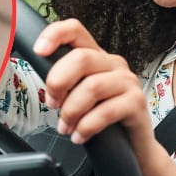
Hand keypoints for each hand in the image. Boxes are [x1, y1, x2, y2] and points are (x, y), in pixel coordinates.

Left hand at [33, 19, 153, 149]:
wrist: (133, 145)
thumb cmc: (102, 119)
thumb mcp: (79, 95)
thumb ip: (63, 83)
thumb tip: (40, 79)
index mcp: (95, 56)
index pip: (75, 30)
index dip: (55, 35)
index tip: (38, 51)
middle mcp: (113, 63)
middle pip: (80, 58)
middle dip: (58, 82)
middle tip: (52, 104)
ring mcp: (127, 81)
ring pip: (92, 86)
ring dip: (71, 111)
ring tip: (66, 127)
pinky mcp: (137, 102)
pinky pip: (105, 112)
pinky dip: (86, 127)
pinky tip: (80, 136)